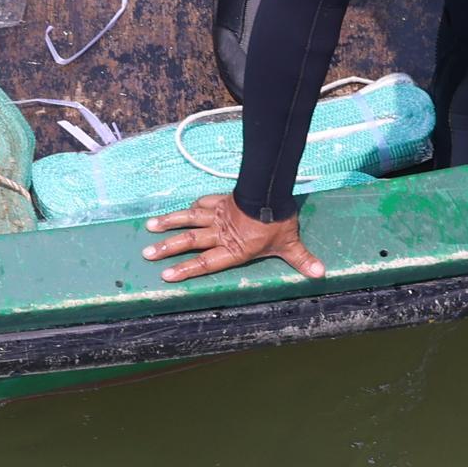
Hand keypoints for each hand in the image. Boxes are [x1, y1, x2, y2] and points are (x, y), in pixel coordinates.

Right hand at [146, 194, 319, 283]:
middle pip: (190, 242)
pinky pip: (202, 204)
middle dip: (168, 248)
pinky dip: (191, 207)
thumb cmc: (279, 223)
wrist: (272, 192)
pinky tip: (182, 209)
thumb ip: (302, 260)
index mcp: (234, 249)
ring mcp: (218, 216)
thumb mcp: (290, 244)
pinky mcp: (221, 201)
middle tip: (147, 253)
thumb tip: (320, 273)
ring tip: (150, 228)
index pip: (206, 262)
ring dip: (170, 224)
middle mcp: (221, 234)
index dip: (187, 269)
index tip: (166, 274)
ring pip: (189, 221)